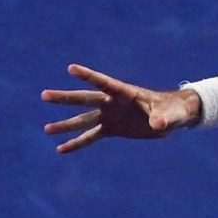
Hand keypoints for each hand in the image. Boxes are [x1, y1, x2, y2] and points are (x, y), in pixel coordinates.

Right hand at [41, 64, 198, 153]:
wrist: (172, 118)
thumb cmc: (173, 111)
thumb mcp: (170, 115)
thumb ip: (162, 118)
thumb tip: (157, 125)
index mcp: (125, 93)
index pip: (104, 83)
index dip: (89, 76)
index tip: (71, 68)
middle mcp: (113, 103)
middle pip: (85, 99)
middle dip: (65, 98)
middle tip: (44, 95)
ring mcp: (110, 115)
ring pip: (84, 120)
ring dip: (66, 124)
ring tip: (46, 129)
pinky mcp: (112, 129)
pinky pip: (91, 136)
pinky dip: (77, 143)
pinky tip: (61, 149)